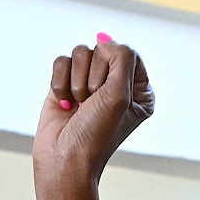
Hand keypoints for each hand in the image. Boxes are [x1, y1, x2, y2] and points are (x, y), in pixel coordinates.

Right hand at [33, 38, 153, 199]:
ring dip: (76, 81)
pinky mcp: (66, 83)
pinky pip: (62, 61)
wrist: (65, 159)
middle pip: (102, 49)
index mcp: (139, 91)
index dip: (115, 68)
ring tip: (78, 106)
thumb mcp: (120, 94)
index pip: (128, 53)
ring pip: (81, 52)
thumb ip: (121, 57)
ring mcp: (90, 84)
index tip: (111, 95)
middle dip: (94, 78)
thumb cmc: (96, 135)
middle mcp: (116, 85)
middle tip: (92, 105)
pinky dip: (60, 82)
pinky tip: (64, 104)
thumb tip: (105, 40)